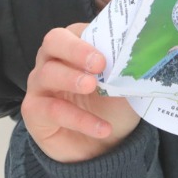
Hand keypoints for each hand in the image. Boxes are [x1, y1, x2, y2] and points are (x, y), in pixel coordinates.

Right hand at [21, 24, 140, 163]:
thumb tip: (142, 56)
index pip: (75, 30)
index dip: (91, 38)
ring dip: (72, 79)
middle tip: (98, 64)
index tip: (109, 51)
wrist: (103, 147)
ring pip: (48, 74)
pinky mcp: (35, 111)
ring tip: (93, 87)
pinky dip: (79, 119)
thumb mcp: (125, 86)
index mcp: (74, 47)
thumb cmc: (111, 107)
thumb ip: (127, 70)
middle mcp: (52, 60)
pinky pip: (52, 110)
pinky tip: (102, 128)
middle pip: (53, 42)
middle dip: (75, 49)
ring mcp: (40, 85)